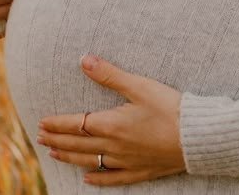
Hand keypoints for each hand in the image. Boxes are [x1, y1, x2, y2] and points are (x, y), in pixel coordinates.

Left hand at [37, 55, 185, 186]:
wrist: (198, 136)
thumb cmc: (170, 107)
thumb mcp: (139, 86)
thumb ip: (110, 74)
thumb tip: (84, 60)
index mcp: (112, 124)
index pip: (76, 124)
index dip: (57, 124)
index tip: (41, 122)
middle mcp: (115, 146)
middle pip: (78, 144)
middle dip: (57, 140)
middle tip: (40, 138)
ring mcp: (127, 161)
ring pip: (90, 161)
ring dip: (70, 158)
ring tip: (54, 155)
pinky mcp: (141, 170)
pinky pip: (113, 178)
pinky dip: (98, 178)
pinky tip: (88, 179)